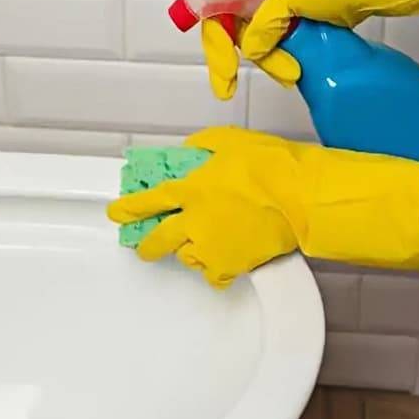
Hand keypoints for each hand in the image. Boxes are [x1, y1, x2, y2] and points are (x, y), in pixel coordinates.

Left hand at [108, 127, 418, 288]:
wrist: (301, 197)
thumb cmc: (272, 165)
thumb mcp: (229, 143)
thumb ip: (202, 149)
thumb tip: (190, 154)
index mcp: (191, 188)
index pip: (149, 201)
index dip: (129, 209)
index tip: (117, 214)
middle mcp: (194, 220)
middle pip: (158, 240)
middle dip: (147, 245)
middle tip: (144, 247)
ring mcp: (210, 245)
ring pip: (185, 257)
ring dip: (190, 252)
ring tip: (202, 246)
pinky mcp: (229, 265)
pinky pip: (212, 275)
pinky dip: (216, 271)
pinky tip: (223, 262)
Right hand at [201, 0, 361, 100]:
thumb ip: (267, 21)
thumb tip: (249, 50)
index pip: (216, 9)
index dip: (215, 39)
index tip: (225, 68)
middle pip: (228, 32)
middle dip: (232, 60)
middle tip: (227, 88)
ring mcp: (268, 12)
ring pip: (250, 45)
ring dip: (267, 64)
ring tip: (291, 75)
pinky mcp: (282, 27)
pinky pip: (268, 50)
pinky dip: (275, 64)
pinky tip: (289, 73)